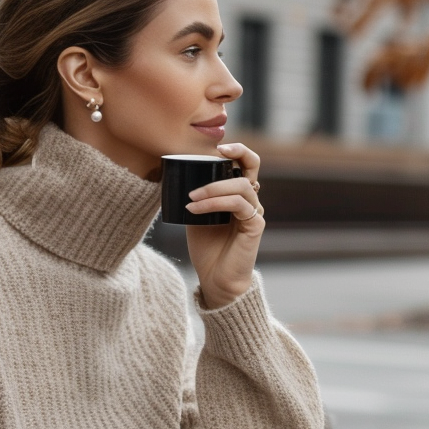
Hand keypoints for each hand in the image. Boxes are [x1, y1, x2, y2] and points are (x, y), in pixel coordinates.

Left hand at [185, 141, 263, 309]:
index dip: (237, 151)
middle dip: (237, 153)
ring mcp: (254, 212)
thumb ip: (195, 198)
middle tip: (216, 153)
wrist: (216, 280)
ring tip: (191, 198)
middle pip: (253, 165)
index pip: (244, 164)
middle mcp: (249, 200)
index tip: (217, 148)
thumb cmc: (207, 250)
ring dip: (213, 188)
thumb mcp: (195, 217)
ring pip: (241, 186)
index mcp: (237, 195)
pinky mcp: (254, 226)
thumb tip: (174, 179)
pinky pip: (238, 206)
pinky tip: (196, 209)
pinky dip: (215, 204)